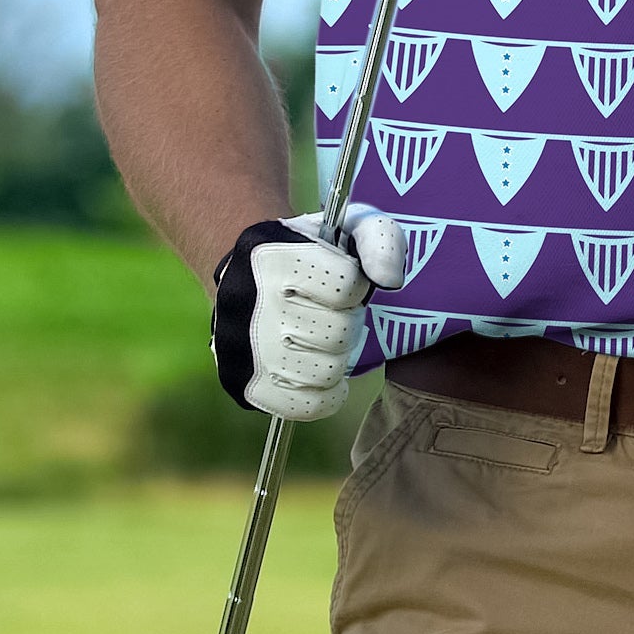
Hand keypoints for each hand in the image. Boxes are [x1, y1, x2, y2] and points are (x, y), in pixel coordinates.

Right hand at [210, 205, 407, 419]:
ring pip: (325, 373)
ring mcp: (243, 351)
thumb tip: (391, 281)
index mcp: (276, 258)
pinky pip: (306, 407)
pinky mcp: (244, 386)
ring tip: (325, 339)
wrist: (249, 272)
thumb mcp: (351, 226)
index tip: (344, 281)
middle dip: (348, 322)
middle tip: (335, 313)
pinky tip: (323, 371)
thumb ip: (382, 241)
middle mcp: (251, 305)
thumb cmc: (313, 250)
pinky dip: (326, 394)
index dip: (357, 285)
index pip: (347, 286)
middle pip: (338, 333)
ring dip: (338, 357)